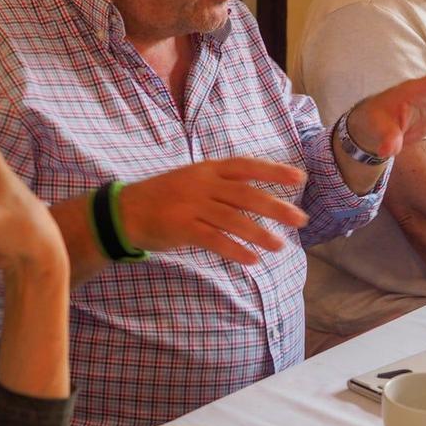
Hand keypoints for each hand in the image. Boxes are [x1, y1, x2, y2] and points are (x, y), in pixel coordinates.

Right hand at [118, 158, 308, 265]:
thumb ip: (223, 187)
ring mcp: (191, 204)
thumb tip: (259, 198)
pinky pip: (213, 238)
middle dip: (275, 206)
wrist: (124, 212)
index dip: (274, 171)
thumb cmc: (165, 198)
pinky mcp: (181, 226)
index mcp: (208, 169)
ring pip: (232, 218)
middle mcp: (202, 183)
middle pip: (245, 193)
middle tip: (301, 219)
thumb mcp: (195, 182)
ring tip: (280, 246)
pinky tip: (251, 259)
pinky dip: (234, 249)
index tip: (300, 178)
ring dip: (259, 233)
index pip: (247, 166)